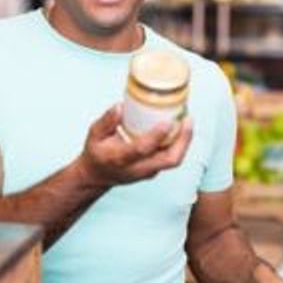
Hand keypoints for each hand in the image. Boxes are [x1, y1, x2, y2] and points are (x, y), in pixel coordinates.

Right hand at [75, 104, 192, 187]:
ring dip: (184, 141)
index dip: (157, 136)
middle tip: (188, 120)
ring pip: (173, 161)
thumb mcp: (94, 134)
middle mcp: (137, 168)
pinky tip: (181, 127)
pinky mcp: (154, 171)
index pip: (142, 149)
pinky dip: (179, 143)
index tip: (167, 121)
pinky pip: (171, 158)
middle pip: (169, 160)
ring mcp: (148, 172)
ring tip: (187, 120)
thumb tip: (120, 106)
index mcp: (120, 158)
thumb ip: (107, 121)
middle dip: (183, 140)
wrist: (96, 176)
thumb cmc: (96, 152)